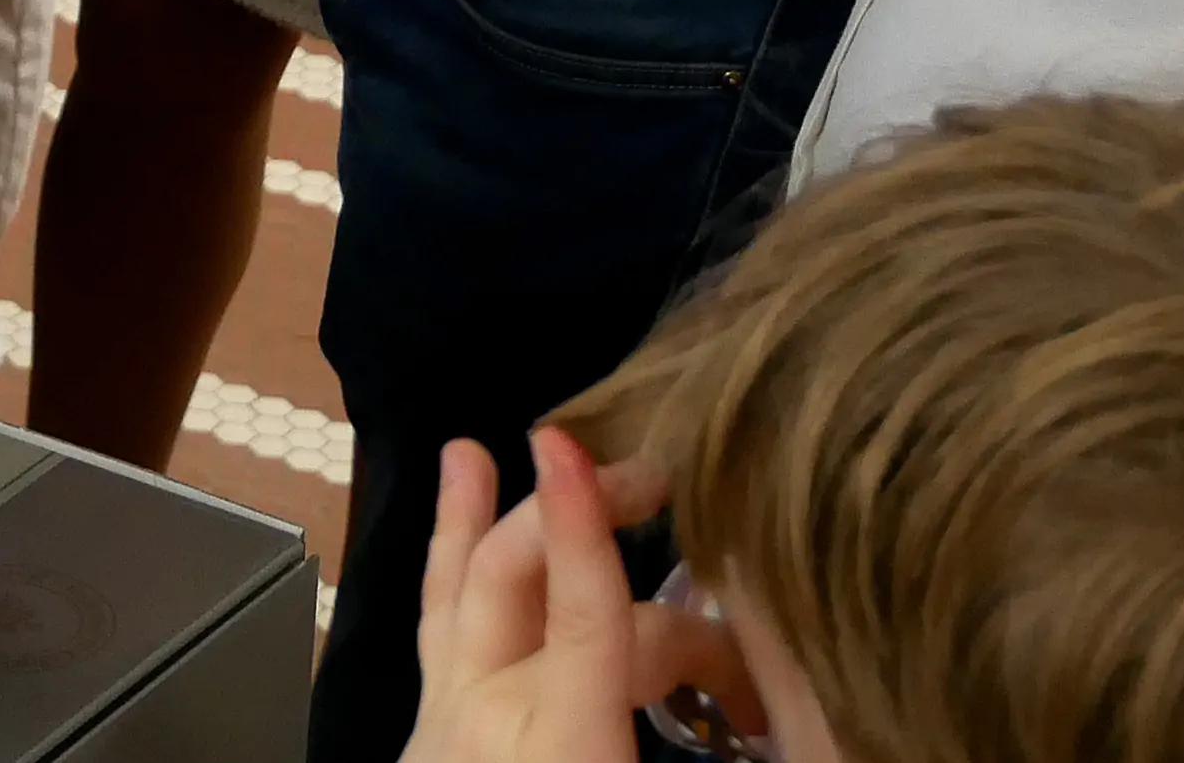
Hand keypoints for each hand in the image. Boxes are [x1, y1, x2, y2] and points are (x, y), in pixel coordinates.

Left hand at [407, 434, 725, 762]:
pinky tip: (450, 552)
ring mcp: (444, 713)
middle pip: (518, 579)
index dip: (581, 533)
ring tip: (464, 451)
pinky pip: (435, 632)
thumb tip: (760, 723)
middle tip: (653, 477)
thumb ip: (682, 740)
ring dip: (465, 517)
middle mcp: (493, 709)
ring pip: (453, 591)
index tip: (566, 449)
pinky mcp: (423, 726)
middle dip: (576, 510)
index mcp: (564, 741)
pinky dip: (446, 574)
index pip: (584, 620)